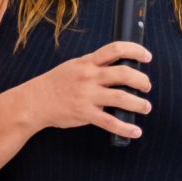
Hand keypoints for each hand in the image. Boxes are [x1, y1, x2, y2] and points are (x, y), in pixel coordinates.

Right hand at [23, 41, 151, 136]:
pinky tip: (135, 131)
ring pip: (122, 97)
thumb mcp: (74, 66)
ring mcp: (87, 95)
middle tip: (146, 86)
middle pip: (124, 74)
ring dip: (139, 103)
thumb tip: (118, 66)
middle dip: (142, 80)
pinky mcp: (85, 113)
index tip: (147, 57)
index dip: (135, 51)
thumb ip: (94, 65)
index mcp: (87, 62)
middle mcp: (89, 77)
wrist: (35, 101)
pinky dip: (126, 128)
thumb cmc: (56, 84)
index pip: (115, 49)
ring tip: (146, 107)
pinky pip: (110, 122)